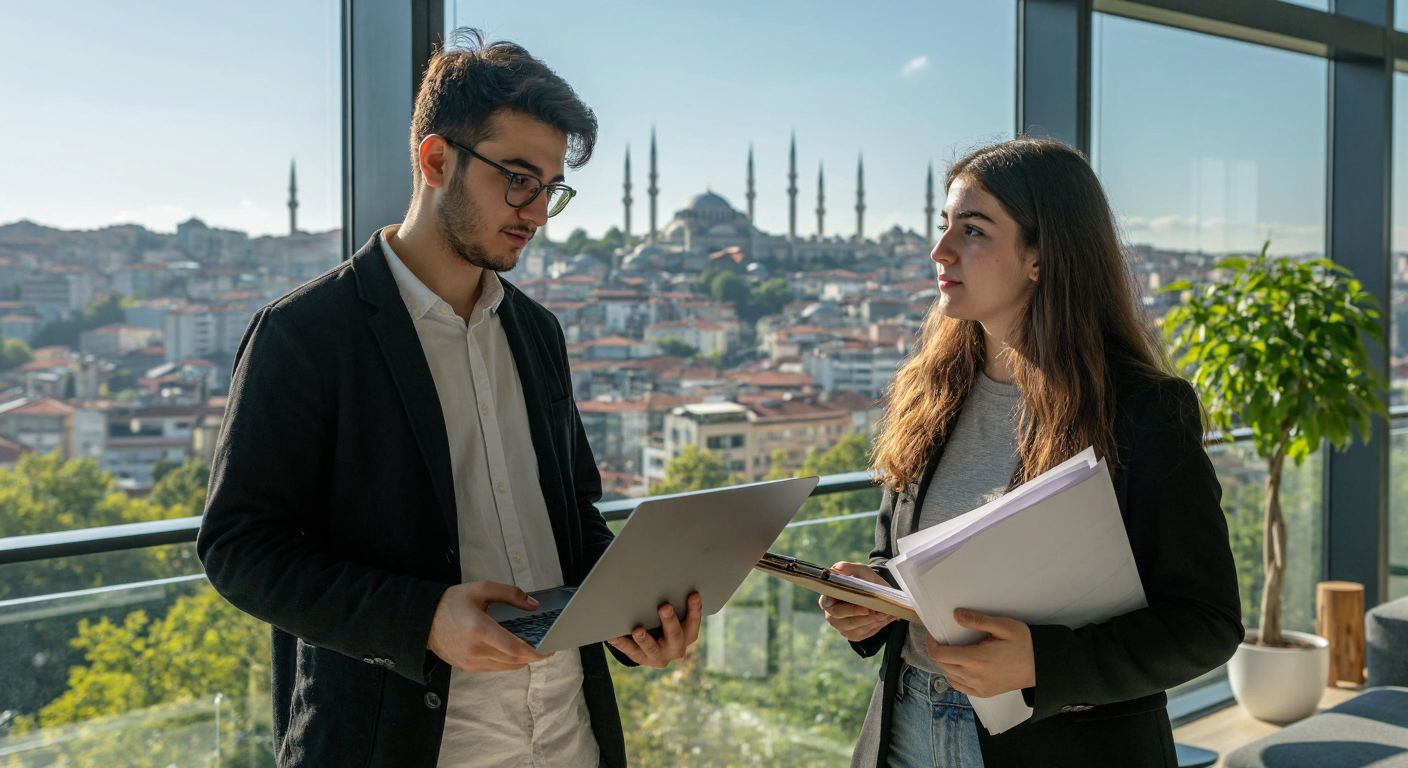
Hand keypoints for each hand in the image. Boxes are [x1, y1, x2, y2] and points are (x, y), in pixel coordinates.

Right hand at [427, 581, 552, 672]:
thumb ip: (510, 594)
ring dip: (522, 661)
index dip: (535, 652)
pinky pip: (495, 669)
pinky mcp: (467, 667)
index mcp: (479, 629)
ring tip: (532, 649)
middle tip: (546, 648)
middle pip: (514, 660)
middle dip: (533, 656)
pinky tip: (513, 653)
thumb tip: (533, 605)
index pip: (514, 649)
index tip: (549, 649)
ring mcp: (470, 662)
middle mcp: (475, 650)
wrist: (424, 619)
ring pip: (506, 667)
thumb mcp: (481, 589)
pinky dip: (508, 663)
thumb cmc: (452, 602)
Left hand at [608, 592, 701, 668]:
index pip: (694, 622)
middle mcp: (676, 648)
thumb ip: (674, 603)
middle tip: (665, 607)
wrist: (655, 648)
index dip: (695, 609)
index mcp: (688, 634)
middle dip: (670, 621)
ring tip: (637, 630)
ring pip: (652, 648)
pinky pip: (631, 652)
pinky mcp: (641, 659)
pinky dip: (622, 644)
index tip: (693, 594)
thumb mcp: (675, 615)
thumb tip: (664, 580)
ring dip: (645, 639)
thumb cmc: (666, 622)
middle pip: (675, 635)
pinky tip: (613, 636)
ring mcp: (658, 656)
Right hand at [819, 561, 896, 641]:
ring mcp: (842, 626)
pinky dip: (877, 625)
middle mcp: (832, 614)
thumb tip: (838, 569)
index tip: (850, 604)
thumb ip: (849, 568)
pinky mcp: (853, 635)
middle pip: (842, 619)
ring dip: (871, 620)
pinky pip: (865, 633)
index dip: (837, 605)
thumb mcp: (860, 571)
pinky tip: (886, 617)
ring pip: (855, 628)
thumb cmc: (864, 581)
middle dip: (858, 615)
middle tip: (871, 609)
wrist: (878, 594)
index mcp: (828, 597)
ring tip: (885, 612)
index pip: (827, 603)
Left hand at [924, 609, 1035, 697]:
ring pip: (949, 677)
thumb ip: (978, 621)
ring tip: (949, 650)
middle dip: (936, 652)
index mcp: (977, 659)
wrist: (1041, 666)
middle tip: (940, 639)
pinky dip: (953, 676)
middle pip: (942, 666)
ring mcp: (979, 688)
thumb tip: (956, 615)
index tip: (933, 634)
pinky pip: (960, 686)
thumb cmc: (1024, 643)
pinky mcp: (984, 693)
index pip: (941, 655)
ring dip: (944, 664)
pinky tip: (958, 666)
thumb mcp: (1003, 626)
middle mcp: (975, 677)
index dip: (931, 644)